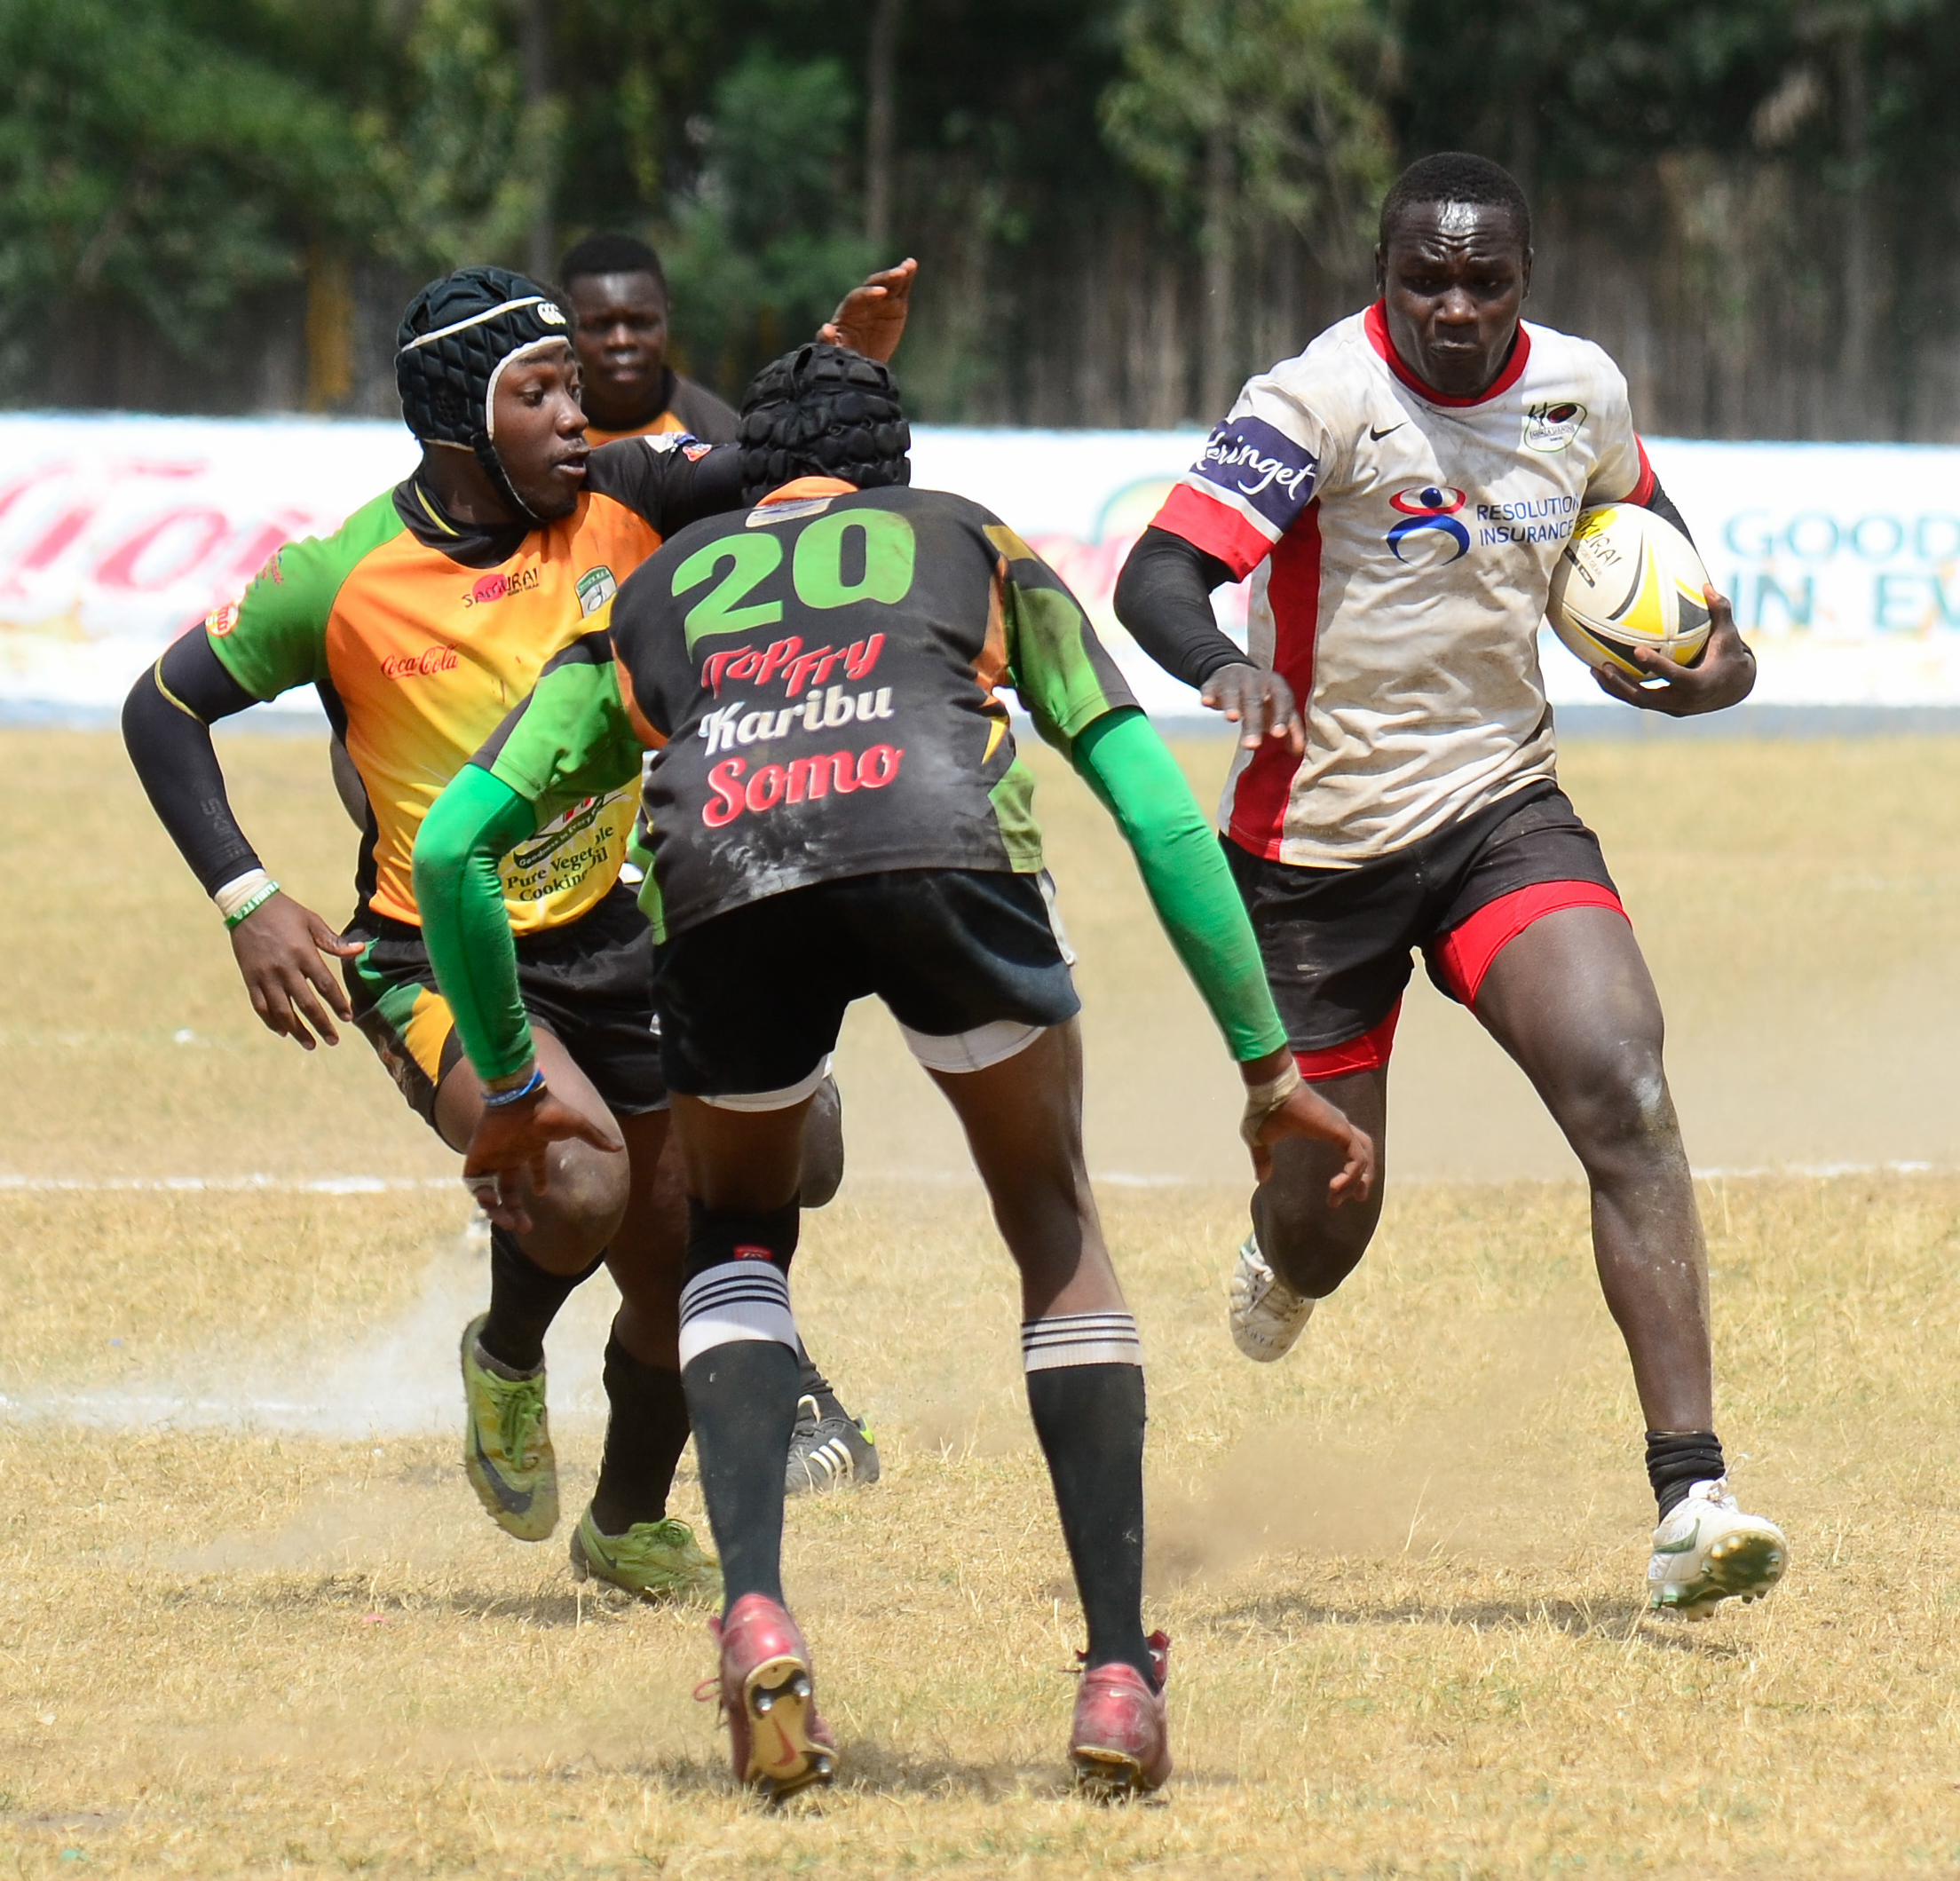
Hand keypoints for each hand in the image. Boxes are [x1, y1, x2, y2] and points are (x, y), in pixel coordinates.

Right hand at [229, 892, 362, 1049]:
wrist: (247, 904)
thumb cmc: (285, 912)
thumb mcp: (312, 921)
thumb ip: (334, 941)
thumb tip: (361, 949)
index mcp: (304, 953)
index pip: (325, 985)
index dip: (337, 1003)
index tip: (347, 1017)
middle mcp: (284, 968)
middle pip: (306, 1004)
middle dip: (321, 1025)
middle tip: (333, 1040)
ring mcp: (265, 975)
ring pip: (282, 1011)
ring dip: (297, 1031)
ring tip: (310, 1044)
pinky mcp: (249, 978)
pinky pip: (260, 1006)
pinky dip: (271, 1021)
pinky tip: (283, 1031)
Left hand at [462, 1084, 623, 1233]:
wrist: (520, 1100)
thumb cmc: (548, 1110)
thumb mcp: (577, 1126)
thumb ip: (595, 1138)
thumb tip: (617, 1148)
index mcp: (530, 1146)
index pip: (533, 1167)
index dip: (539, 1181)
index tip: (541, 1194)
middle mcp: (511, 1153)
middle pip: (509, 1189)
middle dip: (515, 1211)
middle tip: (524, 1227)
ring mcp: (493, 1156)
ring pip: (490, 1191)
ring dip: (498, 1210)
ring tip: (511, 1222)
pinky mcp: (477, 1157)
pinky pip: (472, 1182)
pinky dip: (481, 1195)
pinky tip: (495, 1201)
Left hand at [820, 258, 916, 361]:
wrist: (864, 362)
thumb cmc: (846, 357)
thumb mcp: (835, 352)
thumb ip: (828, 341)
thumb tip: (826, 329)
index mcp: (848, 311)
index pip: (858, 297)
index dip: (868, 294)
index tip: (882, 293)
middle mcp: (863, 302)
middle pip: (873, 285)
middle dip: (886, 278)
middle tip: (899, 274)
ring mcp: (880, 301)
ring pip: (888, 284)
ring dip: (898, 274)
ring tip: (909, 266)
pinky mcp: (895, 305)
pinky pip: (900, 289)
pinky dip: (906, 277)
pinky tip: (912, 265)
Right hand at [1200, 660, 1303, 753]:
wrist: (1237, 673)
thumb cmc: (1263, 698)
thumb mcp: (1279, 708)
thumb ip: (1291, 728)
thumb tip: (1299, 751)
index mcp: (1276, 685)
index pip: (1282, 699)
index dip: (1281, 716)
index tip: (1278, 735)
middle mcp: (1256, 679)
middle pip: (1255, 701)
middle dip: (1253, 723)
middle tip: (1252, 745)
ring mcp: (1234, 678)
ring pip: (1233, 692)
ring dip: (1232, 704)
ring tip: (1232, 719)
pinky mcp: (1214, 682)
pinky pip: (1211, 687)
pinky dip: (1209, 694)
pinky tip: (1206, 702)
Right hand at [1250, 1082, 1375, 1201]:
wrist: (1270, 1091)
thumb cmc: (1264, 1109)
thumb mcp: (1259, 1139)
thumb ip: (1263, 1159)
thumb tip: (1261, 1179)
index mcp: (1325, 1127)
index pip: (1350, 1148)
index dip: (1350, 1169)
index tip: (1335, 1190)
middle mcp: (1339, 1127)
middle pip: (1365, 1153)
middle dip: (1364, 1177)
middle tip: (1358, 1198)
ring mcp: (1342, 1127)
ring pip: (1363, 1159)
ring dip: (1357, 1181)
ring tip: (1338, 1198)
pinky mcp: (1341, 1131)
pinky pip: (1357, 1160)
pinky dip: (1351, 1176)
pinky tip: (1334, 1187)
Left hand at [1590, 585, 1755, 715]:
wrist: (1735, 687)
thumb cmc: (1730, 654)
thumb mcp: (1729, 634)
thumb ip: (1720, 610)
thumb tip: (1706, 585)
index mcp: (1700, 684)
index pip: (1676, 677)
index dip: (1657, 666)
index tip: (1638, 650)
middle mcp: (1683, 702)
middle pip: (1646, 698)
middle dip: (1623, 684)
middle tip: (1603, 666)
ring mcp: (1671, 708)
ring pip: (1637, 701)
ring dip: (1614, 688)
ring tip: (1593, 669)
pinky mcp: (1663, 708)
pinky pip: (1637, 699)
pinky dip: (1620, 687)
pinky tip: (1602, 671)